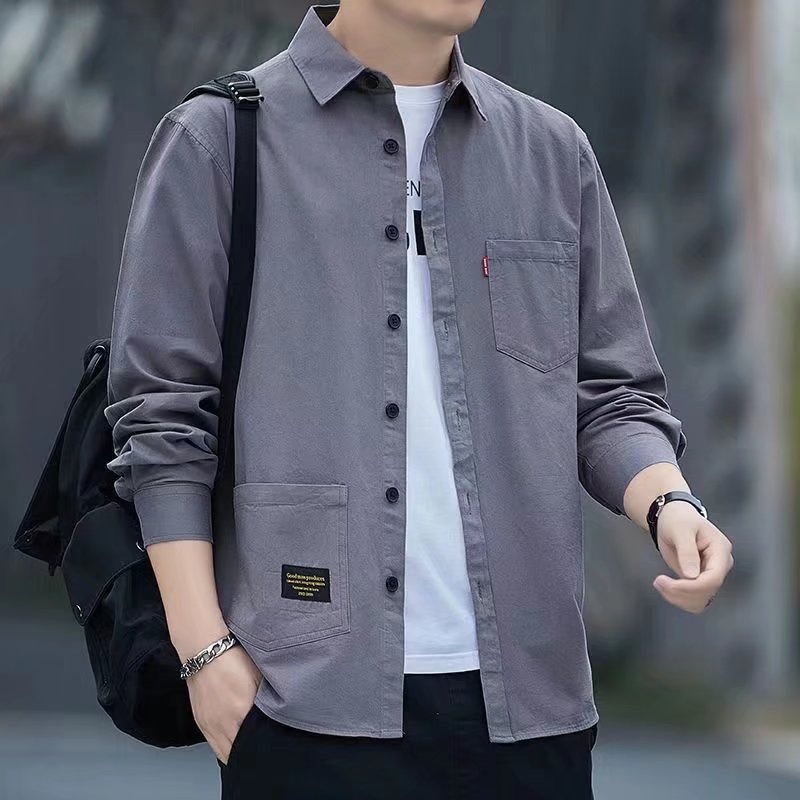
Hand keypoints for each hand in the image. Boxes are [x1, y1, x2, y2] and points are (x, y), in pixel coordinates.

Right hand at [186, 641, 261, 763]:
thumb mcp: (258, 678)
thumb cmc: (233, 659)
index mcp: (240, 713)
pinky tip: (233, 739)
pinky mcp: (201, 721)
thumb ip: (265, 701)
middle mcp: (222, 724)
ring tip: (248, 749)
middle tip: (260, 752)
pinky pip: (213, 744)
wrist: (205, 651)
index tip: (269, 750)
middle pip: (236, 755)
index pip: (250, 746)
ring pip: (223, 753)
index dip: (261, 751)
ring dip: (235, 753)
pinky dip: (224, 746)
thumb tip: (275, 716)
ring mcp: (208, 725)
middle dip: (248, 756)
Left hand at [651, 502, 733, 612]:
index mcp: (720, 550)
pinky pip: (693, 599)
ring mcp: (710, 575)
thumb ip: (687, 551)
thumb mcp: (680, 529)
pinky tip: (666, 587)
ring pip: (701, 600)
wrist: (672, 519)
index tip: (670, 584)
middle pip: (707, 591)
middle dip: (681, 592)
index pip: (714, 577)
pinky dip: (679, 599)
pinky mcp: (699, 581)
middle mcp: (719, 565)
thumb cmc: (678, 519)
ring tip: (660, 583)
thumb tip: (692, 575)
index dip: (692, 586)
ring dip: (679, 598)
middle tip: (658, 582)